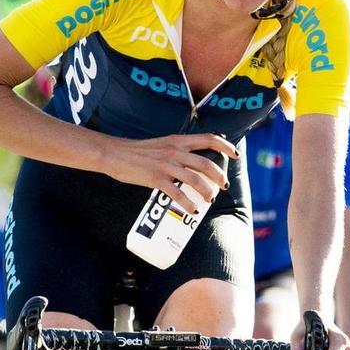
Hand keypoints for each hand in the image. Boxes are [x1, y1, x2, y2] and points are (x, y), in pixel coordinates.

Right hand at [101, 133, 237, 213]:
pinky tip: (193, 211)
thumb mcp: (161, 145)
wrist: (114, 154)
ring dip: (207, 192)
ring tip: (210, 200)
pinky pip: (177, 193)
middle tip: (223, 186)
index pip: (209, 138)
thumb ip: (175, 151)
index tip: (235, 154)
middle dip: (219, 176)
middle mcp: (175, 151)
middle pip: (206, 163)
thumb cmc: (136, 152)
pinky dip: (188, 204)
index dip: (225, 146)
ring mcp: (166, 165)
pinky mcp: (156, 179)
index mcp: (177, 140)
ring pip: (195, 179)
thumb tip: (189, 165)